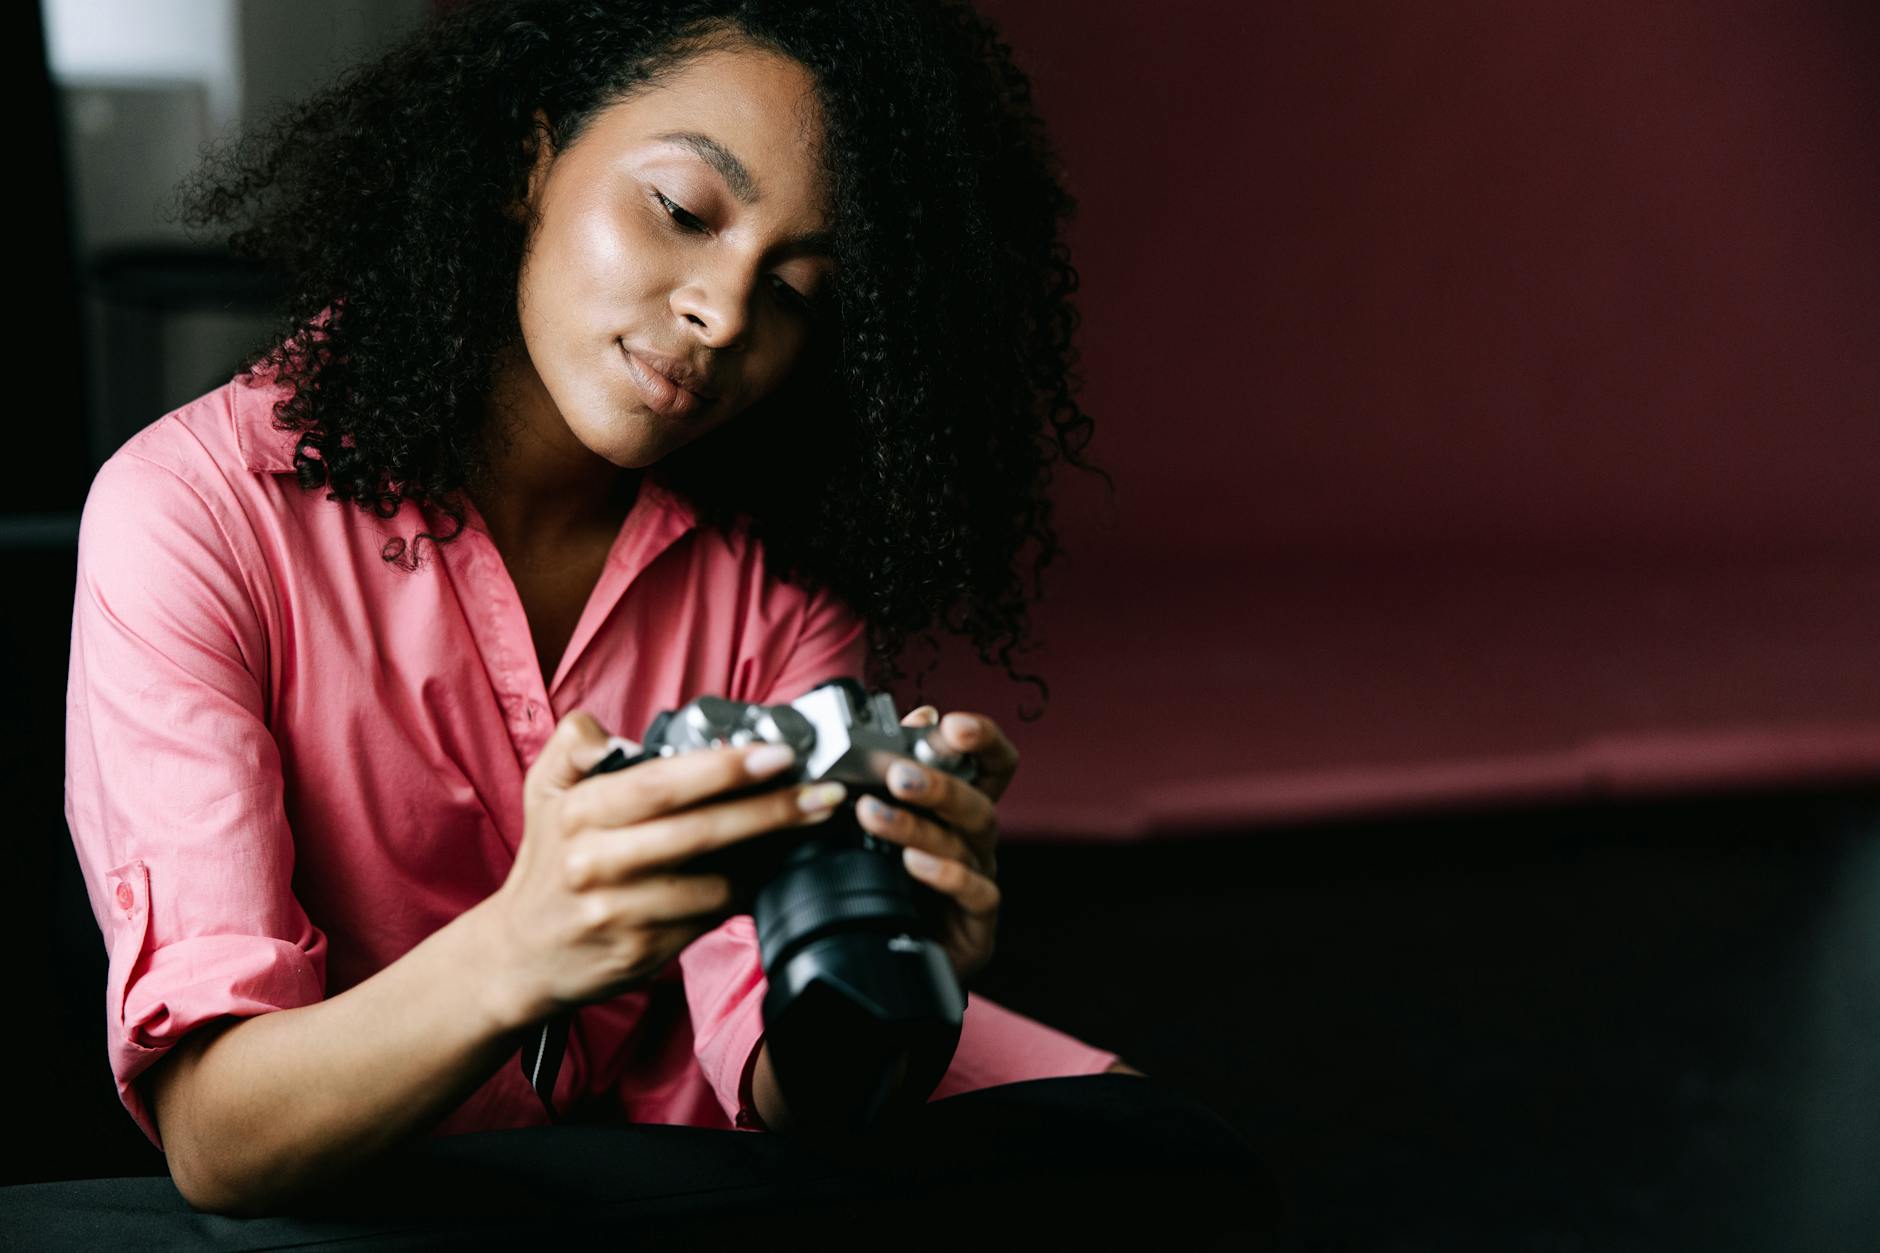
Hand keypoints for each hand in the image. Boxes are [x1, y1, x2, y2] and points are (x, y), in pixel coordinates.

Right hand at [476, 711, 848, 1028]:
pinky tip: (764, 874)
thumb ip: (577, 742)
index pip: (661, 784)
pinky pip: (708, 919)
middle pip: (699, 832)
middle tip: (821, 796)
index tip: (778, 755)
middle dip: (770, 810)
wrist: (522, 954)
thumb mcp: (546, 790)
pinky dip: (742, 894)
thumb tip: (621, 731)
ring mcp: (619, 912)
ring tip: (806, 830)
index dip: (724, 769)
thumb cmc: (549, 863)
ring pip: (712, 883)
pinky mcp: (640, 952)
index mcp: (581, 811)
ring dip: (767, 857)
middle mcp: (595, 862)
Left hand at [853, 704, 1013, 984]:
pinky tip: (912, 863)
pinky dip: (945, 875)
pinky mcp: (978, 919)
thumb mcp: (886, 815)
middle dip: (939, 784)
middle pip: (978, 802)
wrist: (895, 950)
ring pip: (964, 843)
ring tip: (872, 815)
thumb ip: (900, 765)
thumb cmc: (892, 877)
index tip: (953, 725)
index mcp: (962, 807)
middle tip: (897, 774)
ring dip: (918, 825)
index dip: (985, 740)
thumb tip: (919, 714)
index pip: (995, 764)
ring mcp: (981, 877)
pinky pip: (975, 892)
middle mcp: (977, 839)